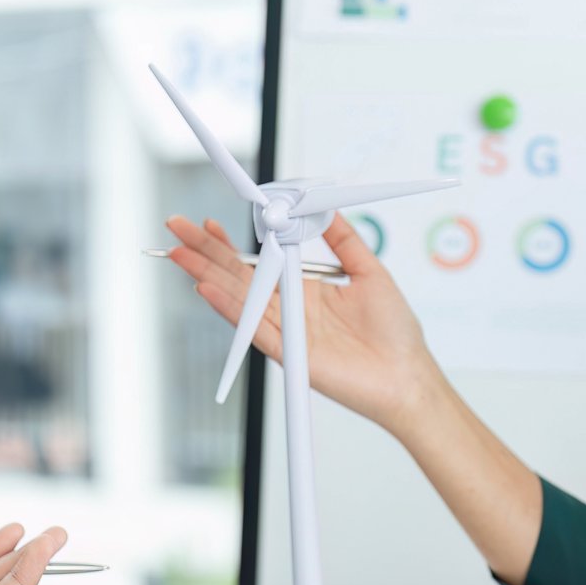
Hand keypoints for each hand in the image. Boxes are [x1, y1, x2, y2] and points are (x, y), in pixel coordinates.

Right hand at [164, 213, 444, 433]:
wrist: (408, 375)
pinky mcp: (290, 353)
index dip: (232, 244)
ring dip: (207, 275)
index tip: (210, 224)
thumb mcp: (371, 272)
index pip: (259, 262)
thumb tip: (328, 209)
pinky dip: (230, 308)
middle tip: (177, 230)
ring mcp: (286, 332)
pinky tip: (207, 289)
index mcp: (306, 291)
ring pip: (238, 299)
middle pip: (238, 277)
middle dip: (205, 253)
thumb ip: (345, 240)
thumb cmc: (395, 334)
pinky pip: (254, 327)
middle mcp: (289, 311)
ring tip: (180, 255)